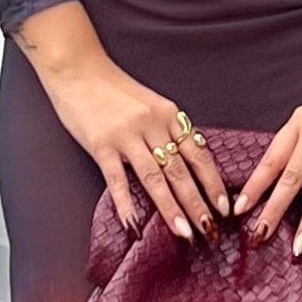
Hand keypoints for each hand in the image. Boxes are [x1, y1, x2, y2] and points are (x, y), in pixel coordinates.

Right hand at [15, 1, 229, 242]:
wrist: (77, 68)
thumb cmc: (112, 87)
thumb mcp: (150, 102)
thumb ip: (167, 129)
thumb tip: (187, 160)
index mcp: (168, 114)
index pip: (198, 154)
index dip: (213, 183)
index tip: (224, 207)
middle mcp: (152, 125)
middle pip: (181, 171)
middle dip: (198, 204)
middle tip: (210, 230)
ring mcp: (127, 136)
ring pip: (156, 178)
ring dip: (172, 209)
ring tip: (184, 233)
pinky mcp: (101, 145)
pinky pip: (117, 180)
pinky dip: (126, 204)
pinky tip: (134, 225)